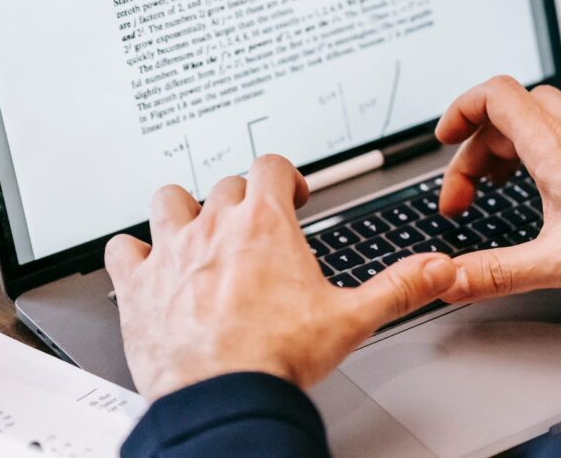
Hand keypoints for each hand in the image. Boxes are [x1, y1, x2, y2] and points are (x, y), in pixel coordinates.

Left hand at [105, 155, 456, 400]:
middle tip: (253, 225)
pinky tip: (145, 266)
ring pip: (169, 199)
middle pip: (226, 183)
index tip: (291, 196)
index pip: (271, 165)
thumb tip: (436, 269)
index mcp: (265, 225)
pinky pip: (123, 248)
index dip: (284, 176)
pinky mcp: (139, 283)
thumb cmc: (277, 357)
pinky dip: (133, 252)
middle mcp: (215, 226)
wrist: (222, 395)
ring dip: (182, 209)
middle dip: (242, 198)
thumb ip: (398, 287)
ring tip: (195, 229)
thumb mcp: (351, 319)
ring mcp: (173, 251)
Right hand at [436, 77, 560, 302]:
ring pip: (539, 113)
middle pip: (509, 109)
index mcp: (554, 149)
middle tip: (469, 192)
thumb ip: (497, 272)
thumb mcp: (557, 264)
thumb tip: (453, 279)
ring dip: (508, 140)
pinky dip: (541, 143)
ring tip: (498, 182)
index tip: (445, 139)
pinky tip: (546, 178)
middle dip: (477, 145)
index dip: (460, 109)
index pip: (494, 96)